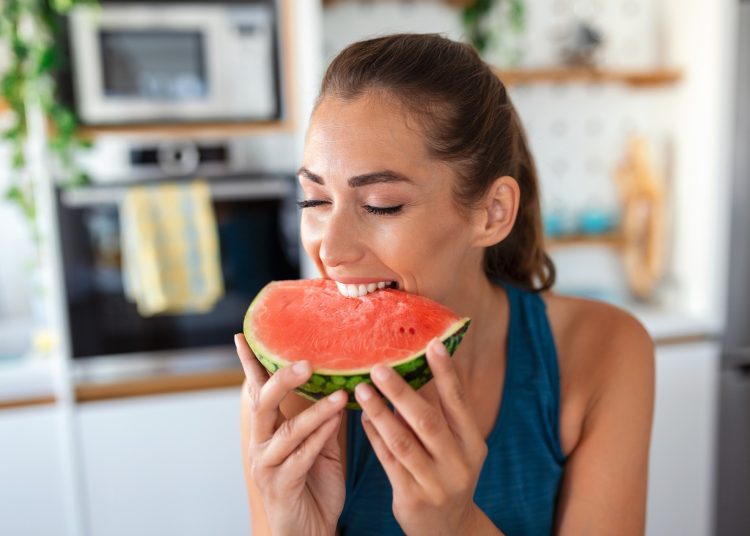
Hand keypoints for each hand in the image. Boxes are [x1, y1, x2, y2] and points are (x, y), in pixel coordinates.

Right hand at [235, 334, 347, 535]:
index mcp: (267, 430)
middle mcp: (261, 444)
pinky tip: (335, 422)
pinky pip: (301, 457)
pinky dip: (319, 438)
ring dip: (315, 412)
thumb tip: (338, 383)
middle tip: (306, 363)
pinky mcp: (281, 486)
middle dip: (282, 381)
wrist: (310, 532)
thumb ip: (323, 417)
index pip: (256, 390)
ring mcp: (267, 466)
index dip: (250, 364)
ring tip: (338, 395)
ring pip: (287, 432)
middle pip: (263, 404)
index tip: (243, 336)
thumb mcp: (321, 445)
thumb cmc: (314, 486)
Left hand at [354, 338, 489, 535]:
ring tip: (362, 389)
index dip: (446, 373)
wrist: (450, 531)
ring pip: (403, 441)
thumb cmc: (448, 474)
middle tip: (378, 367)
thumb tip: (416, 369)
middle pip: (427, 420)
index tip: (432, 344)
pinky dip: (375, 438)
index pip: (459, 402)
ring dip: (380, 413)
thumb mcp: (458, 448)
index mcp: (473, 443)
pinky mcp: (412, 498)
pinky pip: (388, 461)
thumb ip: (442, 415)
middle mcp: (458, 463)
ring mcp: (436, 483)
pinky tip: (363, 419)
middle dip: (401, 392)